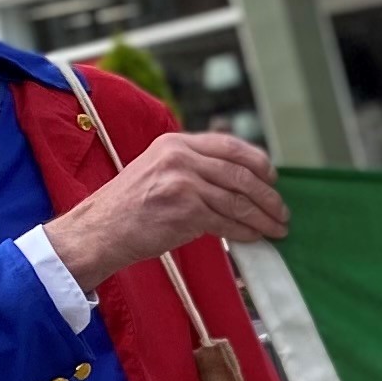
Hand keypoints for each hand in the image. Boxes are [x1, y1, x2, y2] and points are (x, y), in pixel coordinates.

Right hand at [50, 130, 285, 287]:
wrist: (99, 230)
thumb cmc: (129, 207)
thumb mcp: (157, 170)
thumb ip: (192, 166)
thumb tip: (235, 178)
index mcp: (175, 143)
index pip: (229, 146)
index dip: (258, 162)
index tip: (272, 178)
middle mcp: (180, 157)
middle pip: (240, 174)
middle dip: (267, 195)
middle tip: (281, 211)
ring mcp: (183, 182)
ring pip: (238, 199)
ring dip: (263, 216)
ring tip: (276, 228)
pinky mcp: (185, 210)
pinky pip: (227, 221)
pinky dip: (246, 231)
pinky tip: (255, 237)